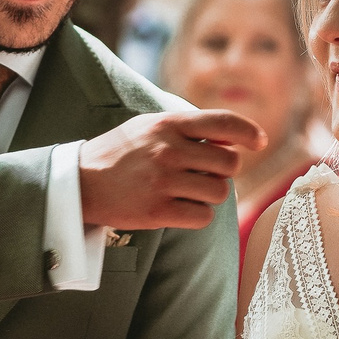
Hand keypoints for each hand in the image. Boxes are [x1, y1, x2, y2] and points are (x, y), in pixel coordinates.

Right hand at [78, 111, 265, 232]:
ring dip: (209, 195)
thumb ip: (188, 128)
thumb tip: (233, 139)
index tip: (259, 142)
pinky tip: (178, 208)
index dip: (248, 132)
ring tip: (185, 191)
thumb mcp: (149, 127)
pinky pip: (202, 217)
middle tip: (202, 175)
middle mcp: (168, 150)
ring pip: (219, 192)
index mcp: (168, 124)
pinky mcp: (157, 211)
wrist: (78, 183)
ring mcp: (163, 182)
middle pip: (228, 164)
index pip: (223, 122)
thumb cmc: (120, 154)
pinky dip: (197, 215)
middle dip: (222, 172)